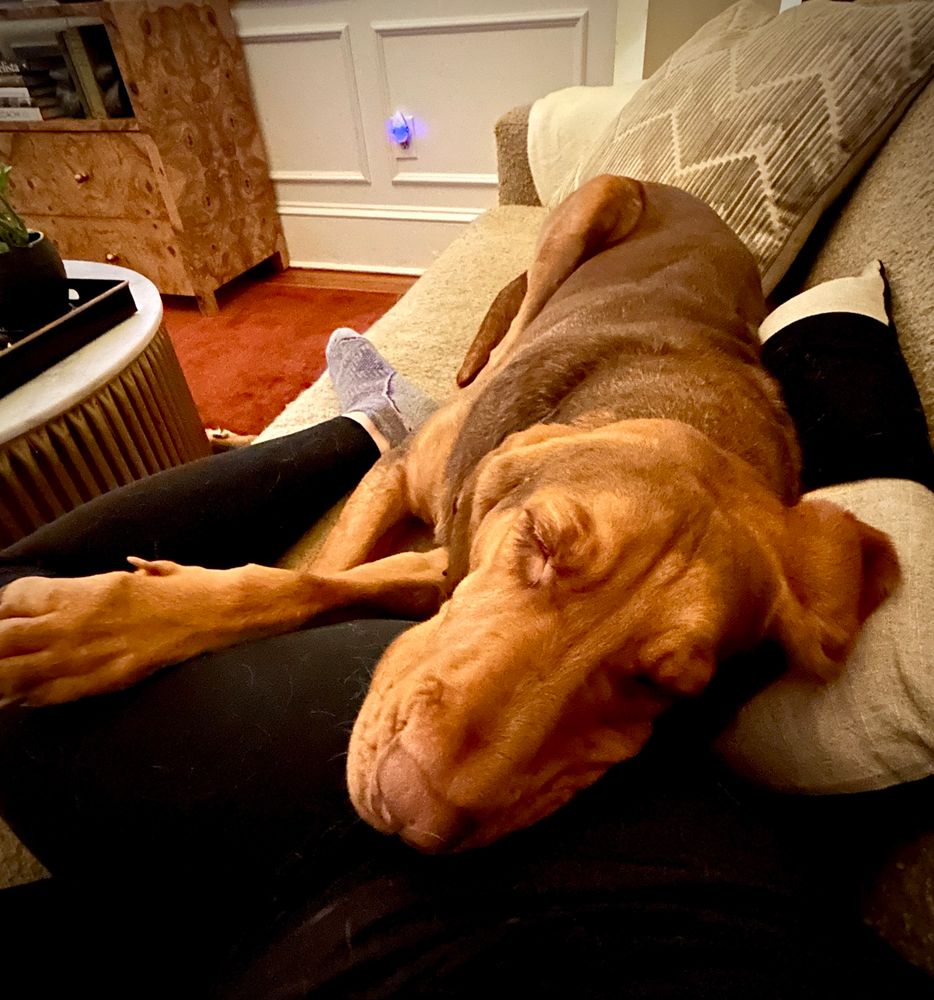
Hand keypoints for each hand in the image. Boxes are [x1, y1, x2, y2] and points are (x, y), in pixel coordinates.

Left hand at [0, 560, 226, 705]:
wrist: (216, 612)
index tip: (10, 614)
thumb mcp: (148, 573)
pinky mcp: (103, 680)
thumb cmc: (186, 588)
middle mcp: (74, 622)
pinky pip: (51, 694)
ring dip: (5, 675)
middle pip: (3, 639)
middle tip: (5, 648)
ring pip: (16, 673)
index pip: (14, 598)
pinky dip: (31, 696)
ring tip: (5, 678)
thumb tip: (133, 568)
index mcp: (80, 591)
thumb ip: (130, 574)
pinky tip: (24, 696)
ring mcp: (86, 656)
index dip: (4, 608)